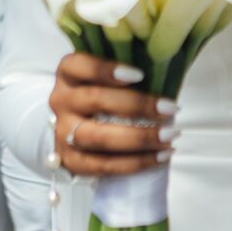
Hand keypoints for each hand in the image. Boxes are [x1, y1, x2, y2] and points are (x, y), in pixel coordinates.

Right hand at [49, 53, 175, 176]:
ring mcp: (63, 133)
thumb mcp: (104, 77)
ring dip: (139, 138)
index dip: (105, 69)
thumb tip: (165, 73)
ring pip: (99, 137)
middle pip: (95, 100)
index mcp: (67, 74)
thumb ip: (125, 72)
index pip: (78, 65)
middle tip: (170, 109)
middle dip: (137, 105)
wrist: (72, 131)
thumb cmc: (101, 96)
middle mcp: (61, 101)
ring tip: (169, 136)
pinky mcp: (71, 161)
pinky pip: (103, 165)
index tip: (139, 75)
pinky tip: (160, 156)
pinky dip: (135, 162)